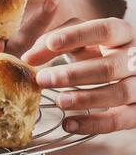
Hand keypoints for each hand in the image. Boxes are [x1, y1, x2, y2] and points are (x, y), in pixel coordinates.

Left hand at [23, 17, 135, 134]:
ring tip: (58, 101)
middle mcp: (135, 57)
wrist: (126, 69)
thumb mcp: (79, 36)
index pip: (103, 30)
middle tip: (42, 79)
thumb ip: (54, 40)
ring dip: (84, 99)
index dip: (77, 36)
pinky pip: (119, 120)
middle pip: (106, 67)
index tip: (51, 43)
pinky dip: (93, 124)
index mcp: (122, 32)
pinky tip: (68, 123)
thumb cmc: (97, 48)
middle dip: (71, 75)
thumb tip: (29, 58)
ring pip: (116, 94)